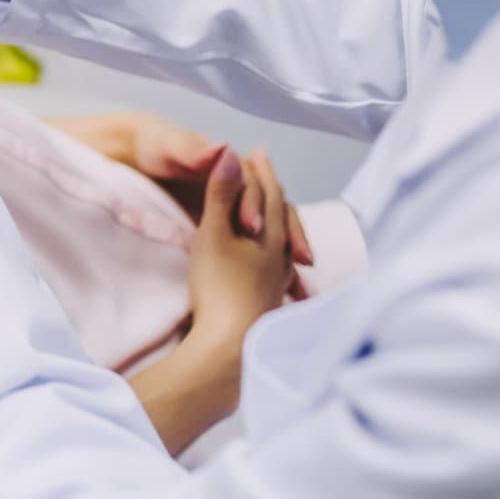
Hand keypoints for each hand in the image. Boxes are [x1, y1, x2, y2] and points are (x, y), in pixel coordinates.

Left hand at [56, 112, 313, 267]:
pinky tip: (284, 291)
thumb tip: (222, 148)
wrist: (128, 152)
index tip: (249, 226)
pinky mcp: (224, 225)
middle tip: (301, 262)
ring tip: (300, 286)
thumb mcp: (166, 145)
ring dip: (288, 254)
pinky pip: (256, 246)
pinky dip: (273, 267)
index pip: (252, 186)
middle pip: (274, 211)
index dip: (253, 204)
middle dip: (290, 234)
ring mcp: (232, 206)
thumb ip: (191, 148)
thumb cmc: (149, 147)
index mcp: (227, 164)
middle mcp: (236, 184)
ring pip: (272, 230)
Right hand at [186, 149, 305, 351]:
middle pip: (283, 212)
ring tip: (276, 211)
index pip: (269, 190)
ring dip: (280, 218)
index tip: (257, 153)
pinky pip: (283, 265)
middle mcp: (283, 252)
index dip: (260, 169)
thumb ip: (220, 194)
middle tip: (265, 172)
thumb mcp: (213, 233)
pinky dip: (281, 250)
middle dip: (272, 188)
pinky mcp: (271, 299)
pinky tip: (281, 263)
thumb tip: (229, 152)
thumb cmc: (219, 287)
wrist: (230, 346)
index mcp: (271, 232)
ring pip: (286, 239)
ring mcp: (279, 277)